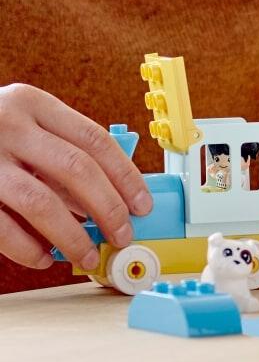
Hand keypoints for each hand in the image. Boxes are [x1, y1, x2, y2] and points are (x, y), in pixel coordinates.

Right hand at [0, 84, 152, 271]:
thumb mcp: (23, 124)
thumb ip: (61, 149)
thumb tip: (110, 196)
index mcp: (32, 103)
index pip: (94, 140)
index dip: (125, 175)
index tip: (142, 204)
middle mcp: (8, 125)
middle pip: (76, 169)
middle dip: (108, 207)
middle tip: (123, 234)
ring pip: (41, 202)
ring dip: (72, 236)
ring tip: (88, 255)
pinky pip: (1, 228)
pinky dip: (28, 248)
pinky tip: (45, 257)